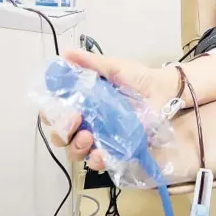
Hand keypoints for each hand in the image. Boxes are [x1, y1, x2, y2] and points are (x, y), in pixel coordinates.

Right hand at [40, 49, 174, 170]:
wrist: (164, 91)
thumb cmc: (138, 79)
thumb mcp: (114, 68)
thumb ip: (91, 63)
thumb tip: (66, 53)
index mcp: (82, 102)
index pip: (55, 113)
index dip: (50, 114)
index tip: (57, 108)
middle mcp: (87, 122)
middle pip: (61, 136)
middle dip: (61, 131)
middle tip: (74, 120)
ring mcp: (101, 138)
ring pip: (75, 151)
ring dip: (76, 146)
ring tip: (87, 136)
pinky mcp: (116, 150)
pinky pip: (100, 161)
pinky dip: (96, 159)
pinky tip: (100, 153)